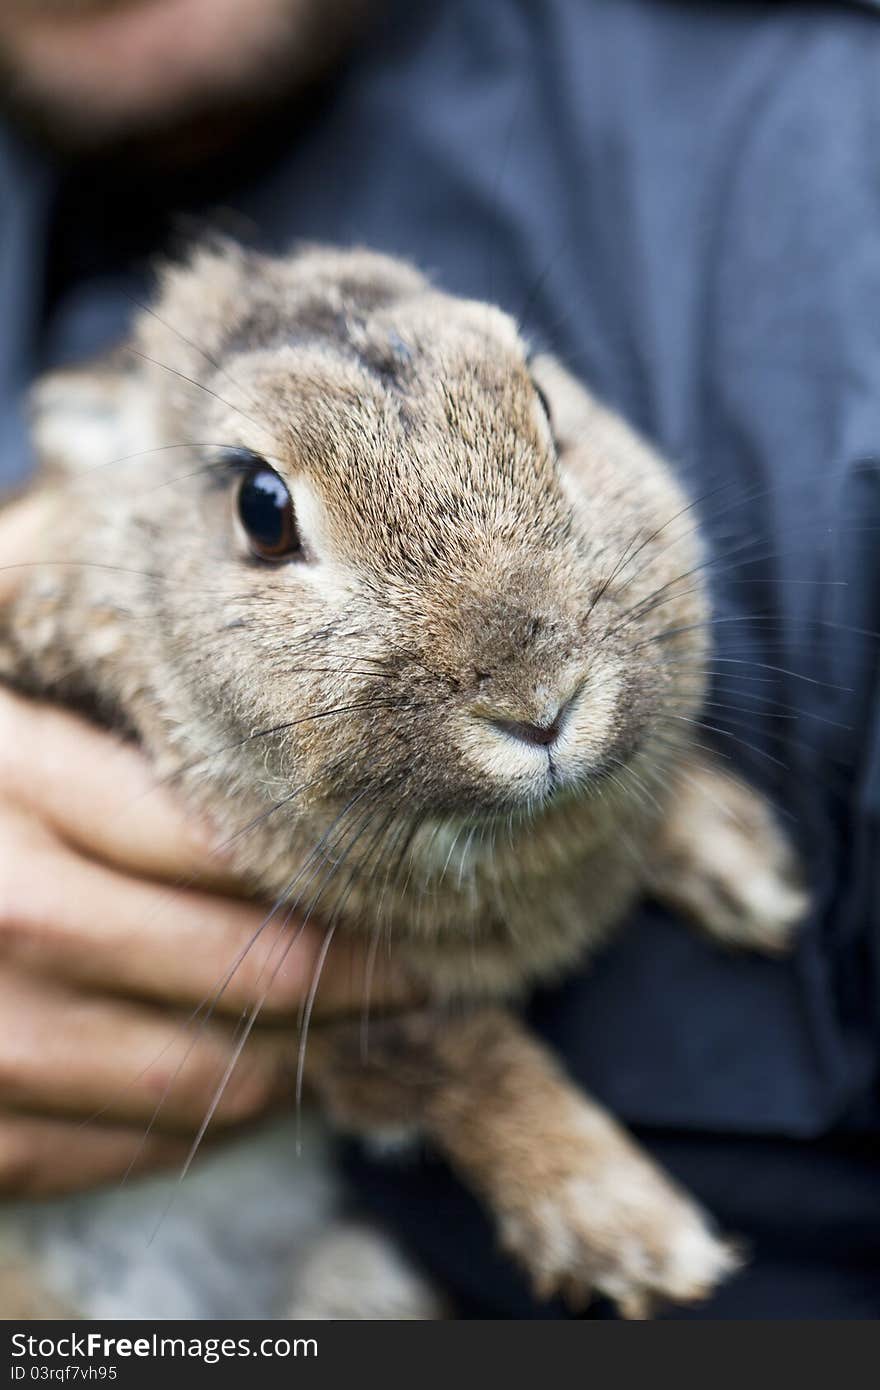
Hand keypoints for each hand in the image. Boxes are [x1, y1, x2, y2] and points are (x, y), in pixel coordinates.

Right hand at [0, 684, 406, 1196]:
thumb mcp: (8, 714)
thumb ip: (114, 723)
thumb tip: (282, 759)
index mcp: (9, 780)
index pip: (223, 841)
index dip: (340, 870)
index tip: (410, 870)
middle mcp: (2, 911)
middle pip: (238, 963)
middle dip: (359, 974)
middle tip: (429, 962)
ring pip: (198, 1071)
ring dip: (303, 1058)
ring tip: (366, 1028)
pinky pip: (123, 1148)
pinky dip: (208, 1124)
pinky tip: (256, 1082)